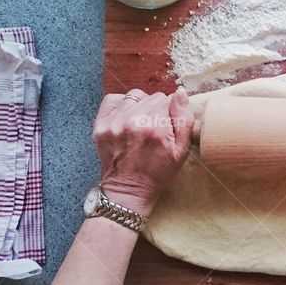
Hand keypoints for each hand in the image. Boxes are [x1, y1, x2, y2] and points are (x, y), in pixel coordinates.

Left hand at [92, 89, 193, 215]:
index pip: (168, 100)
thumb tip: (180, 93)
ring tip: (141, 123)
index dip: (171, 112)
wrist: (127, 191)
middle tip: (155, 128)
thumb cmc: (157, 173)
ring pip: (135, 96)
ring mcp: (114, 122)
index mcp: (156, 127)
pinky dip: (121, 104)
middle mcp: (133, 121)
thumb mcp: (181, 151)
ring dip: (140, 106)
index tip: (168, 126)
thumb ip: (184, 119)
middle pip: (152, 97)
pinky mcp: (101, 125)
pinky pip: (113, 99)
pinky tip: (126, 117)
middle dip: (157, 110)